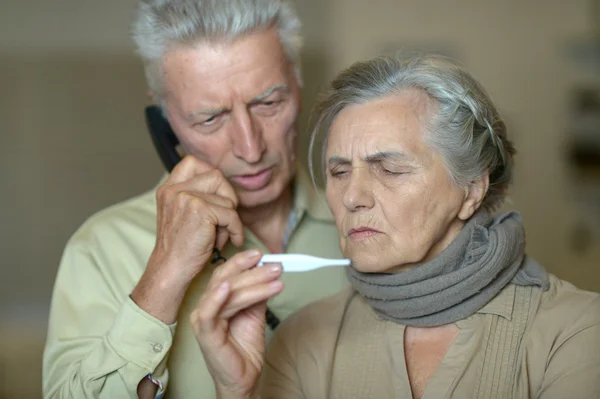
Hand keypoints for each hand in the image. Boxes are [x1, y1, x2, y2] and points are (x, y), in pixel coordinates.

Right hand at [132, 155, 244, 322]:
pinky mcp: (199, 210)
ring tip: (220, 234)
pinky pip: (231, 214)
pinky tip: (231, 241)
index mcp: (168, 188)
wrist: (171, 270)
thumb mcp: (182, 214)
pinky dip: (236, 230)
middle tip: (225, 218)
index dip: (211, 176)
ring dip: (230, 218)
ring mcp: (185, 198)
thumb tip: (225, 187)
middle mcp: (174, 190)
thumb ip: (196, 197)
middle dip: (227, 197)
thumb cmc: (182, 247)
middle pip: (216, 176)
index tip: (217, 196)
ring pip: (227, 197)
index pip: (192, 162)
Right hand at [191, 250, 283, 398]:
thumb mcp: (255, 312)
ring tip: (276, 279)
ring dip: (253, 283)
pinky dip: (217, 297)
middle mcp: (206, 305)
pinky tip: (228, 288)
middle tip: (276, 266)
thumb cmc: (245, 346)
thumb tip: (268, 269)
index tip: (263, 254)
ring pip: (228, 293)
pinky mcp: (205, 333)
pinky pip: (210, 312)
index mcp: (215, 298)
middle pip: (228, 279)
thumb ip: (257, 293)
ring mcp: (203, 318)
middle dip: (253, 271)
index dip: (243, 262)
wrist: (244, 377)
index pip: (227, 273)